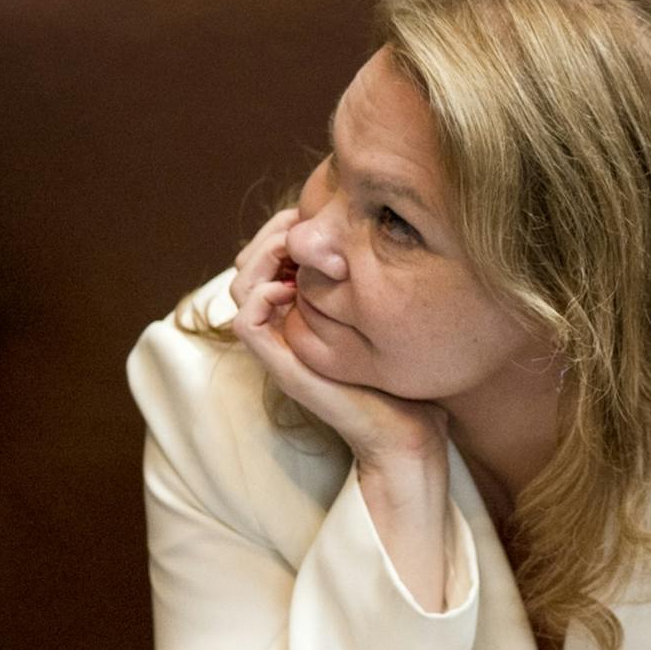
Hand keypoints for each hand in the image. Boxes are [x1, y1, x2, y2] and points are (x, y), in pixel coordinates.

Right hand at [231, 210, 453, 608]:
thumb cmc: (410, 379)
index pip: (270, 257)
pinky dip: (260, 295)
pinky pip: (245, 321)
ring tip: (296, 247)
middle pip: (248, 264)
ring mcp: (282, 347)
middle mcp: (287, 328)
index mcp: (306, 314)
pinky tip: (293, 287)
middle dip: (271, 234)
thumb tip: (381, 239)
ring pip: (240, 287)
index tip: (314, 215)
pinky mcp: (282, 365)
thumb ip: (377, 283)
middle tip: (300, 221)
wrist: (409, 434)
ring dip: (261, 256)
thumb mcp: (393, 317)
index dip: (283, 230)